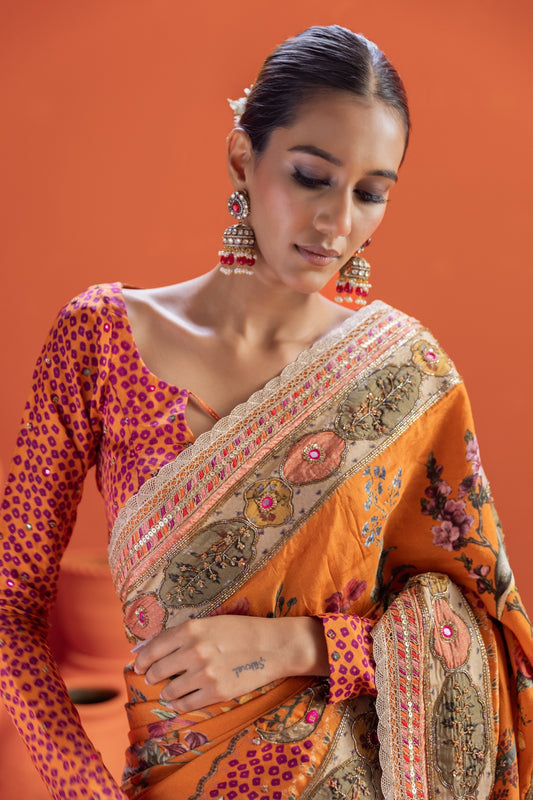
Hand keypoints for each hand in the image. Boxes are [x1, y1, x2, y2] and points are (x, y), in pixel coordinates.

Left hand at [133, 615, 327, 711]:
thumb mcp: (210, 623)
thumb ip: (184, 635)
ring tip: (170, 690)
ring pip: (170, 689)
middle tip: (152, 679)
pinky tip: (181, 699)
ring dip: (167, 691)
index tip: (139, 665)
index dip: (142, 659)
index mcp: (191, 630)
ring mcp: (204, 673)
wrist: (272, 646)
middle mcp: (194, 651)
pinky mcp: (216, 692)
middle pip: (158, 670)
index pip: (153, 647)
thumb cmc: (241, 630)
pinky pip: (186, 703)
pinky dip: (179, 703)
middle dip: (152, 676)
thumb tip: (154, 650)